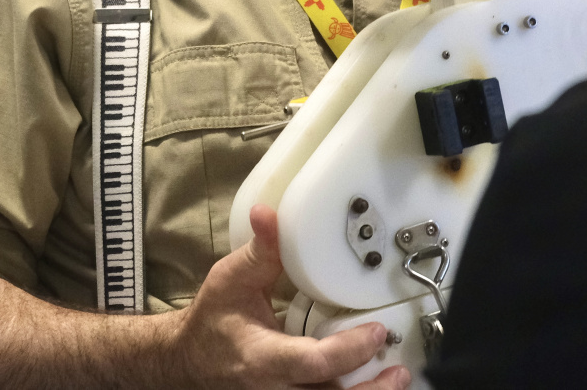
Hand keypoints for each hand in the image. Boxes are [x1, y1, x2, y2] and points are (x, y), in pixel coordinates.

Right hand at [166, 205, 409, 389]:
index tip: (377, 331)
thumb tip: (268, 213)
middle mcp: (273, 388)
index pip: (312, 361)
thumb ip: (260, 251)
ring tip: (395, 378)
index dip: (349, 350)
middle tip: (398, 370)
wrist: (188, 361)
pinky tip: (372, 383)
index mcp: (261, 357)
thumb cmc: (213, 321)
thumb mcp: (231, 281)